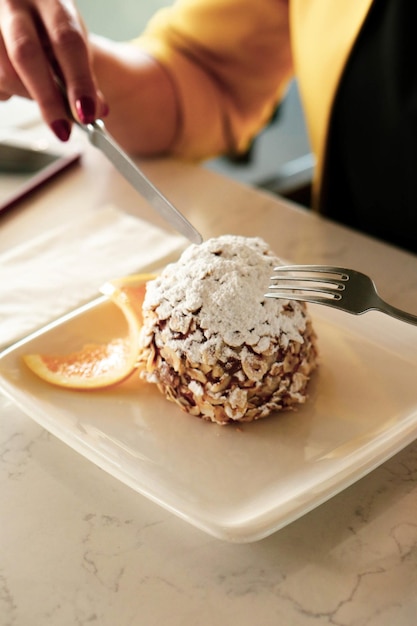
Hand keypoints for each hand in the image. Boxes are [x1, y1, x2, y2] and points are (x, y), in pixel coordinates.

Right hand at [0, 0, 106, 139]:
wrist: (27, 12)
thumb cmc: (51, 29)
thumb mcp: (73, 43)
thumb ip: (84, 76)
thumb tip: (95, 112)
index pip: (67, 40)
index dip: (78, 81)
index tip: (86, 114)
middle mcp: (15, 1)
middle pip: (26, 54)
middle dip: (47, 98)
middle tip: (63, 129)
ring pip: (5, 72)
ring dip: (27, 95)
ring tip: (40, 94)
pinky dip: (7, 91)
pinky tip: (16, 84)